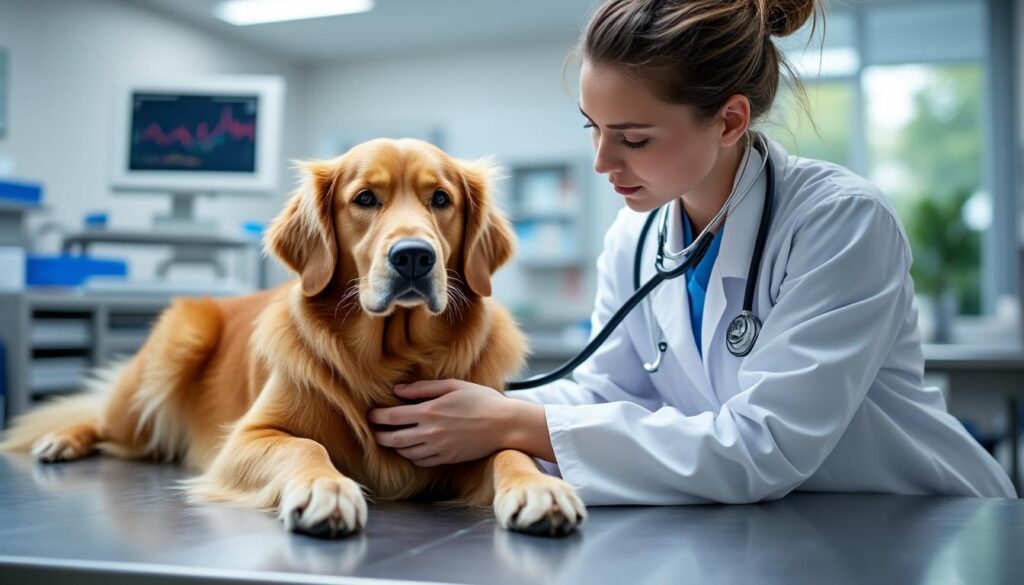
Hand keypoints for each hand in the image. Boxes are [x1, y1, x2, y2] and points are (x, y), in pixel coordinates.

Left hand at [368, 379, 517, 466]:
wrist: (504, 425)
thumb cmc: (481, 400)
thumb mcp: (453, 386)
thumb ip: (423, 388)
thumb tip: (398, 391)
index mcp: (429, 411)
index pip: (391, 417)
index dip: (376, 417)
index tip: (371, 415)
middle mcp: (430, 432)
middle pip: (393, 439)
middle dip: (379, 436)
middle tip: (375, 432)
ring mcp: (438, 448)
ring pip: (405, 452)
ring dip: (395, 446)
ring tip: (392, 439)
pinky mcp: (447, 458)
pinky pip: (421, 461)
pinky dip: (412, 456)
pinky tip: (413, 448)